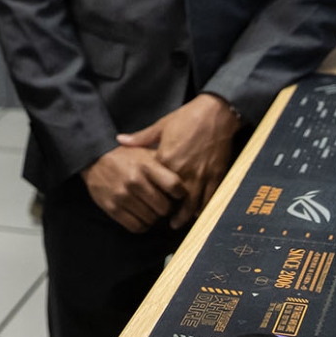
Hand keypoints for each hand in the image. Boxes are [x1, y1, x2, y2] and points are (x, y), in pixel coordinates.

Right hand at [80, 146, 184, 232]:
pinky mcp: (113, 208)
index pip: (174, 186)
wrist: (93, 159)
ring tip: (152, 209)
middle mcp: (135, 181)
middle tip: (164, 204)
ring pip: (152, 219)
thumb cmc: (125, 156)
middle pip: (165, 207)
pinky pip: (137, 227)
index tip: (178, 194)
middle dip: (168, 208)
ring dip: (155, 217)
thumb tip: (186, 171)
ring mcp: (123, 196)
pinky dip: (143, 225)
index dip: (181, 193)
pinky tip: (142, 216)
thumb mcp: (144, 151)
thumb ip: (164, 160)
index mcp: (146, 165)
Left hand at [117, 92, 240, 228]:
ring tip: (177, 223)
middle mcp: (184, 171)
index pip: (156, 185)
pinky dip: (203, 207)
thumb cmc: (187, 117)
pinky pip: (209, 197)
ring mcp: (201, 175)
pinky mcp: (216, 175)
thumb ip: (141, 138)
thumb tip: (120, 139)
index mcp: (167, 159)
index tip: (145, 203)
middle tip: (160, 221)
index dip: (151, 195)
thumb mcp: (161, 125)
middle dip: (168, 211)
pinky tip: (198, 213)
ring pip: (192, 204)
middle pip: (173, 200)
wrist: (216, 113)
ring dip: (184, 216)